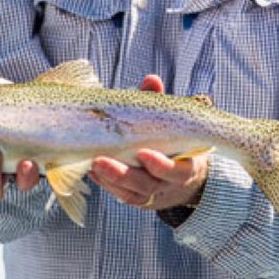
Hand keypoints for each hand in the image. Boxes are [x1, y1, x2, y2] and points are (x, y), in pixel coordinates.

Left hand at [90, 74, 208, 212]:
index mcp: (187, 166)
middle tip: (100, 160)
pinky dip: (106, 183)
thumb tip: (151, 80)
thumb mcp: (175, 123)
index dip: (161, 166)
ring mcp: (153, 194)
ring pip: (131, 192)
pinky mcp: (138, 198)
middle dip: (123, 174)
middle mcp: (169, 185)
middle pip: (147, 185)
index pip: (177, 172)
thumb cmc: (177, 141)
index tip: (144, 153)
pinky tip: (92, 170)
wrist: (184, 176)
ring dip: (110, 178)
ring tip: (92, 163)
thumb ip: (161, 103)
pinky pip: (121, 195)